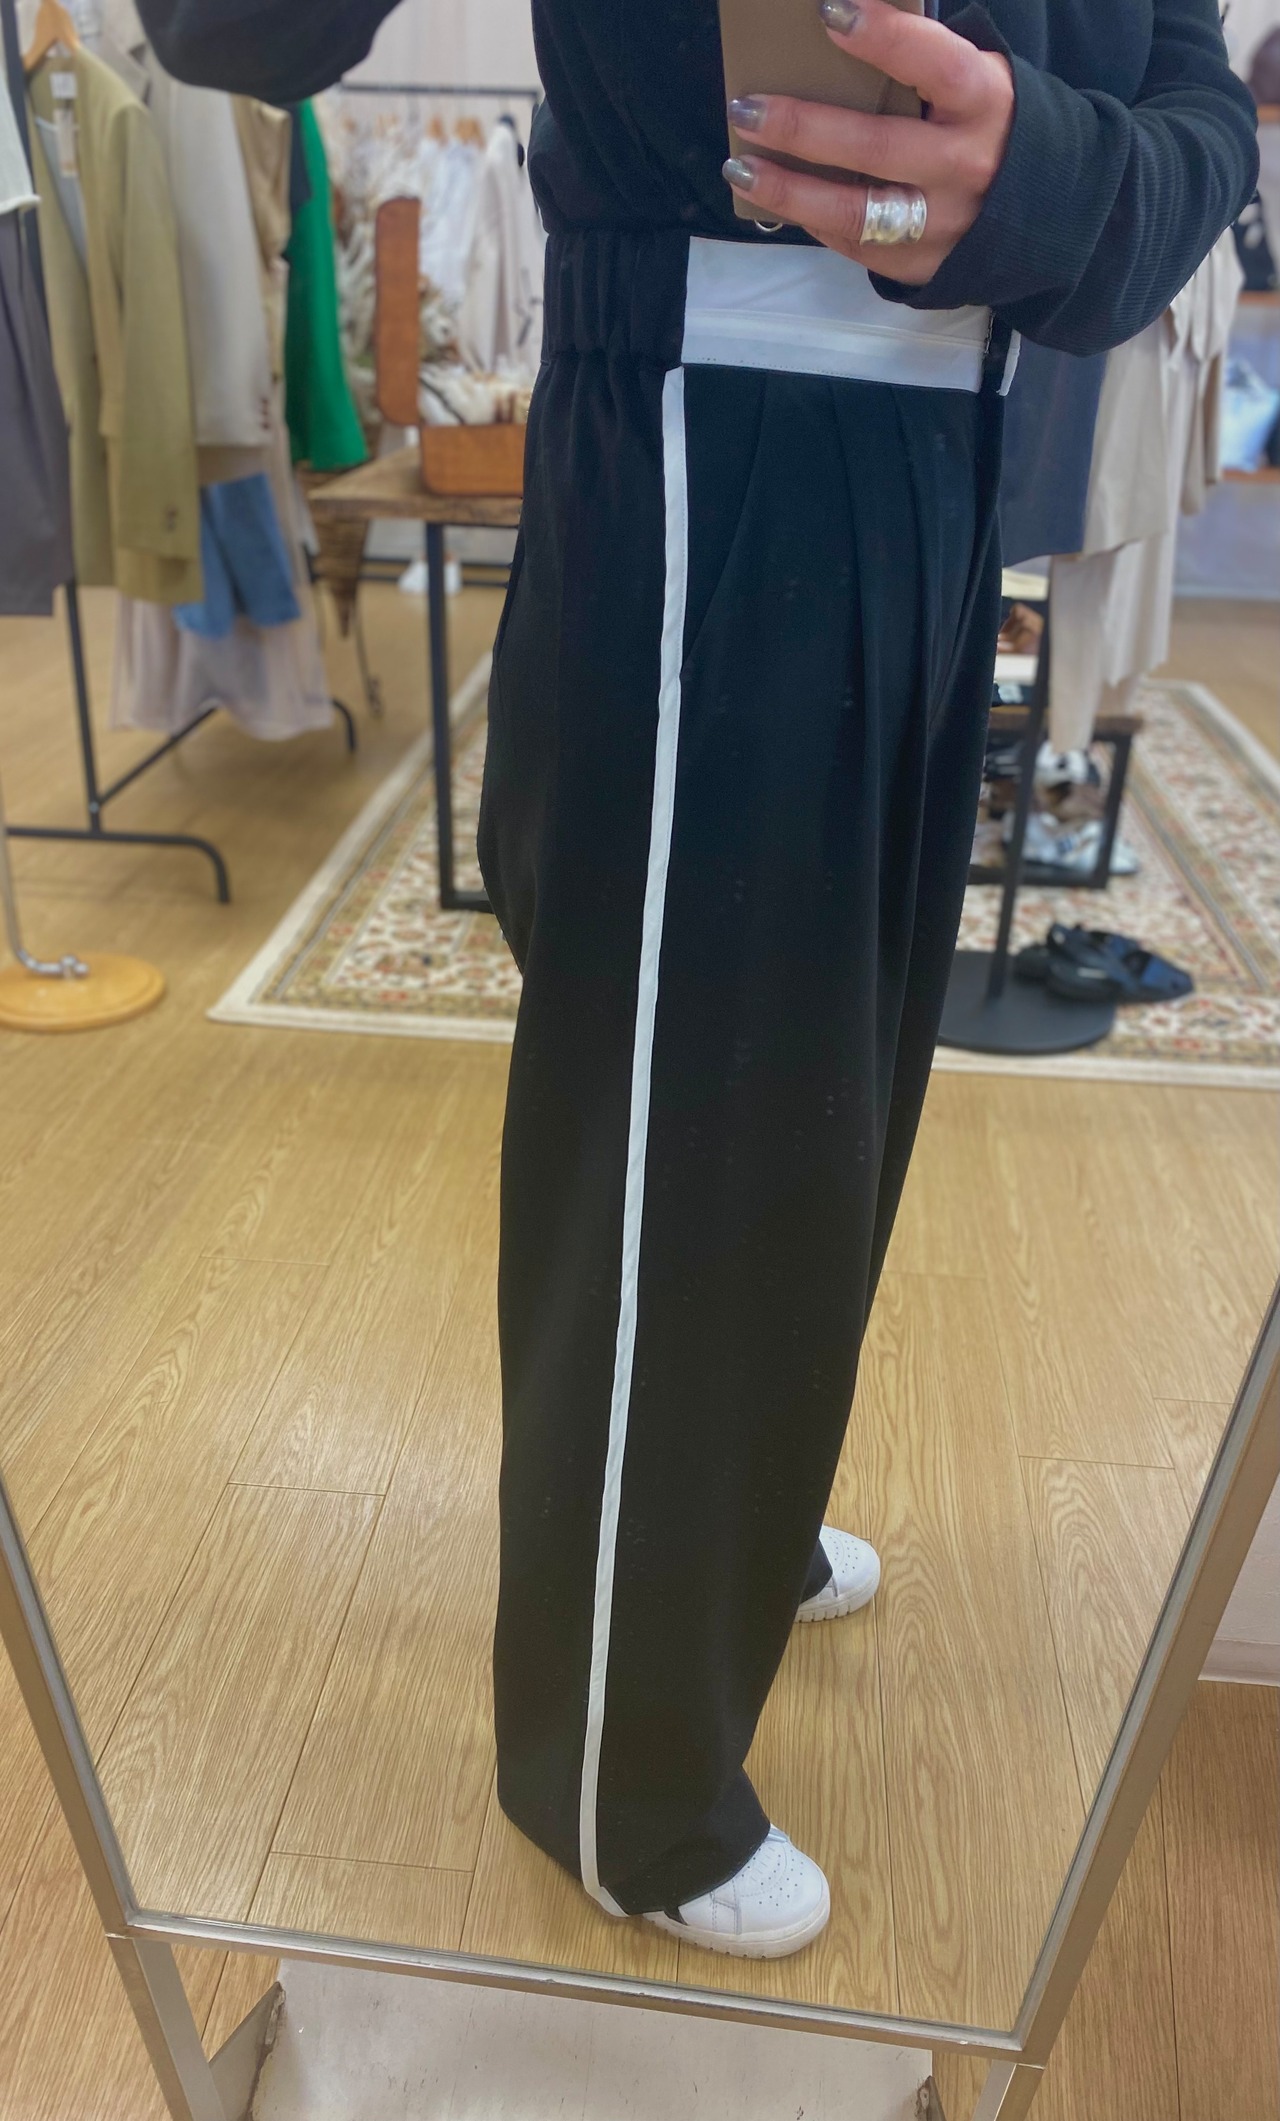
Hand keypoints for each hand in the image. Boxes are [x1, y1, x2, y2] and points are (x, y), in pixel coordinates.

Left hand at [723, 0, 1013, 284]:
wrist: (1036, 210)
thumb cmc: (983, 124)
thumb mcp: (972, 82)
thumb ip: (921, 62)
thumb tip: (840, 28)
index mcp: (982, 103)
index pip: (932, 63)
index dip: (881, 37)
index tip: (827, 12)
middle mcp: (964, 165)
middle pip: (874, 146)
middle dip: (803, 127)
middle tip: (748, 109)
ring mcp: (942, 223)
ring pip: (853, 210)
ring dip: (788, 189)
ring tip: (740, 167)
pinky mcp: (920, 263)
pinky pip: (853, 243)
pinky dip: (810, 218)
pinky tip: (777, 197)